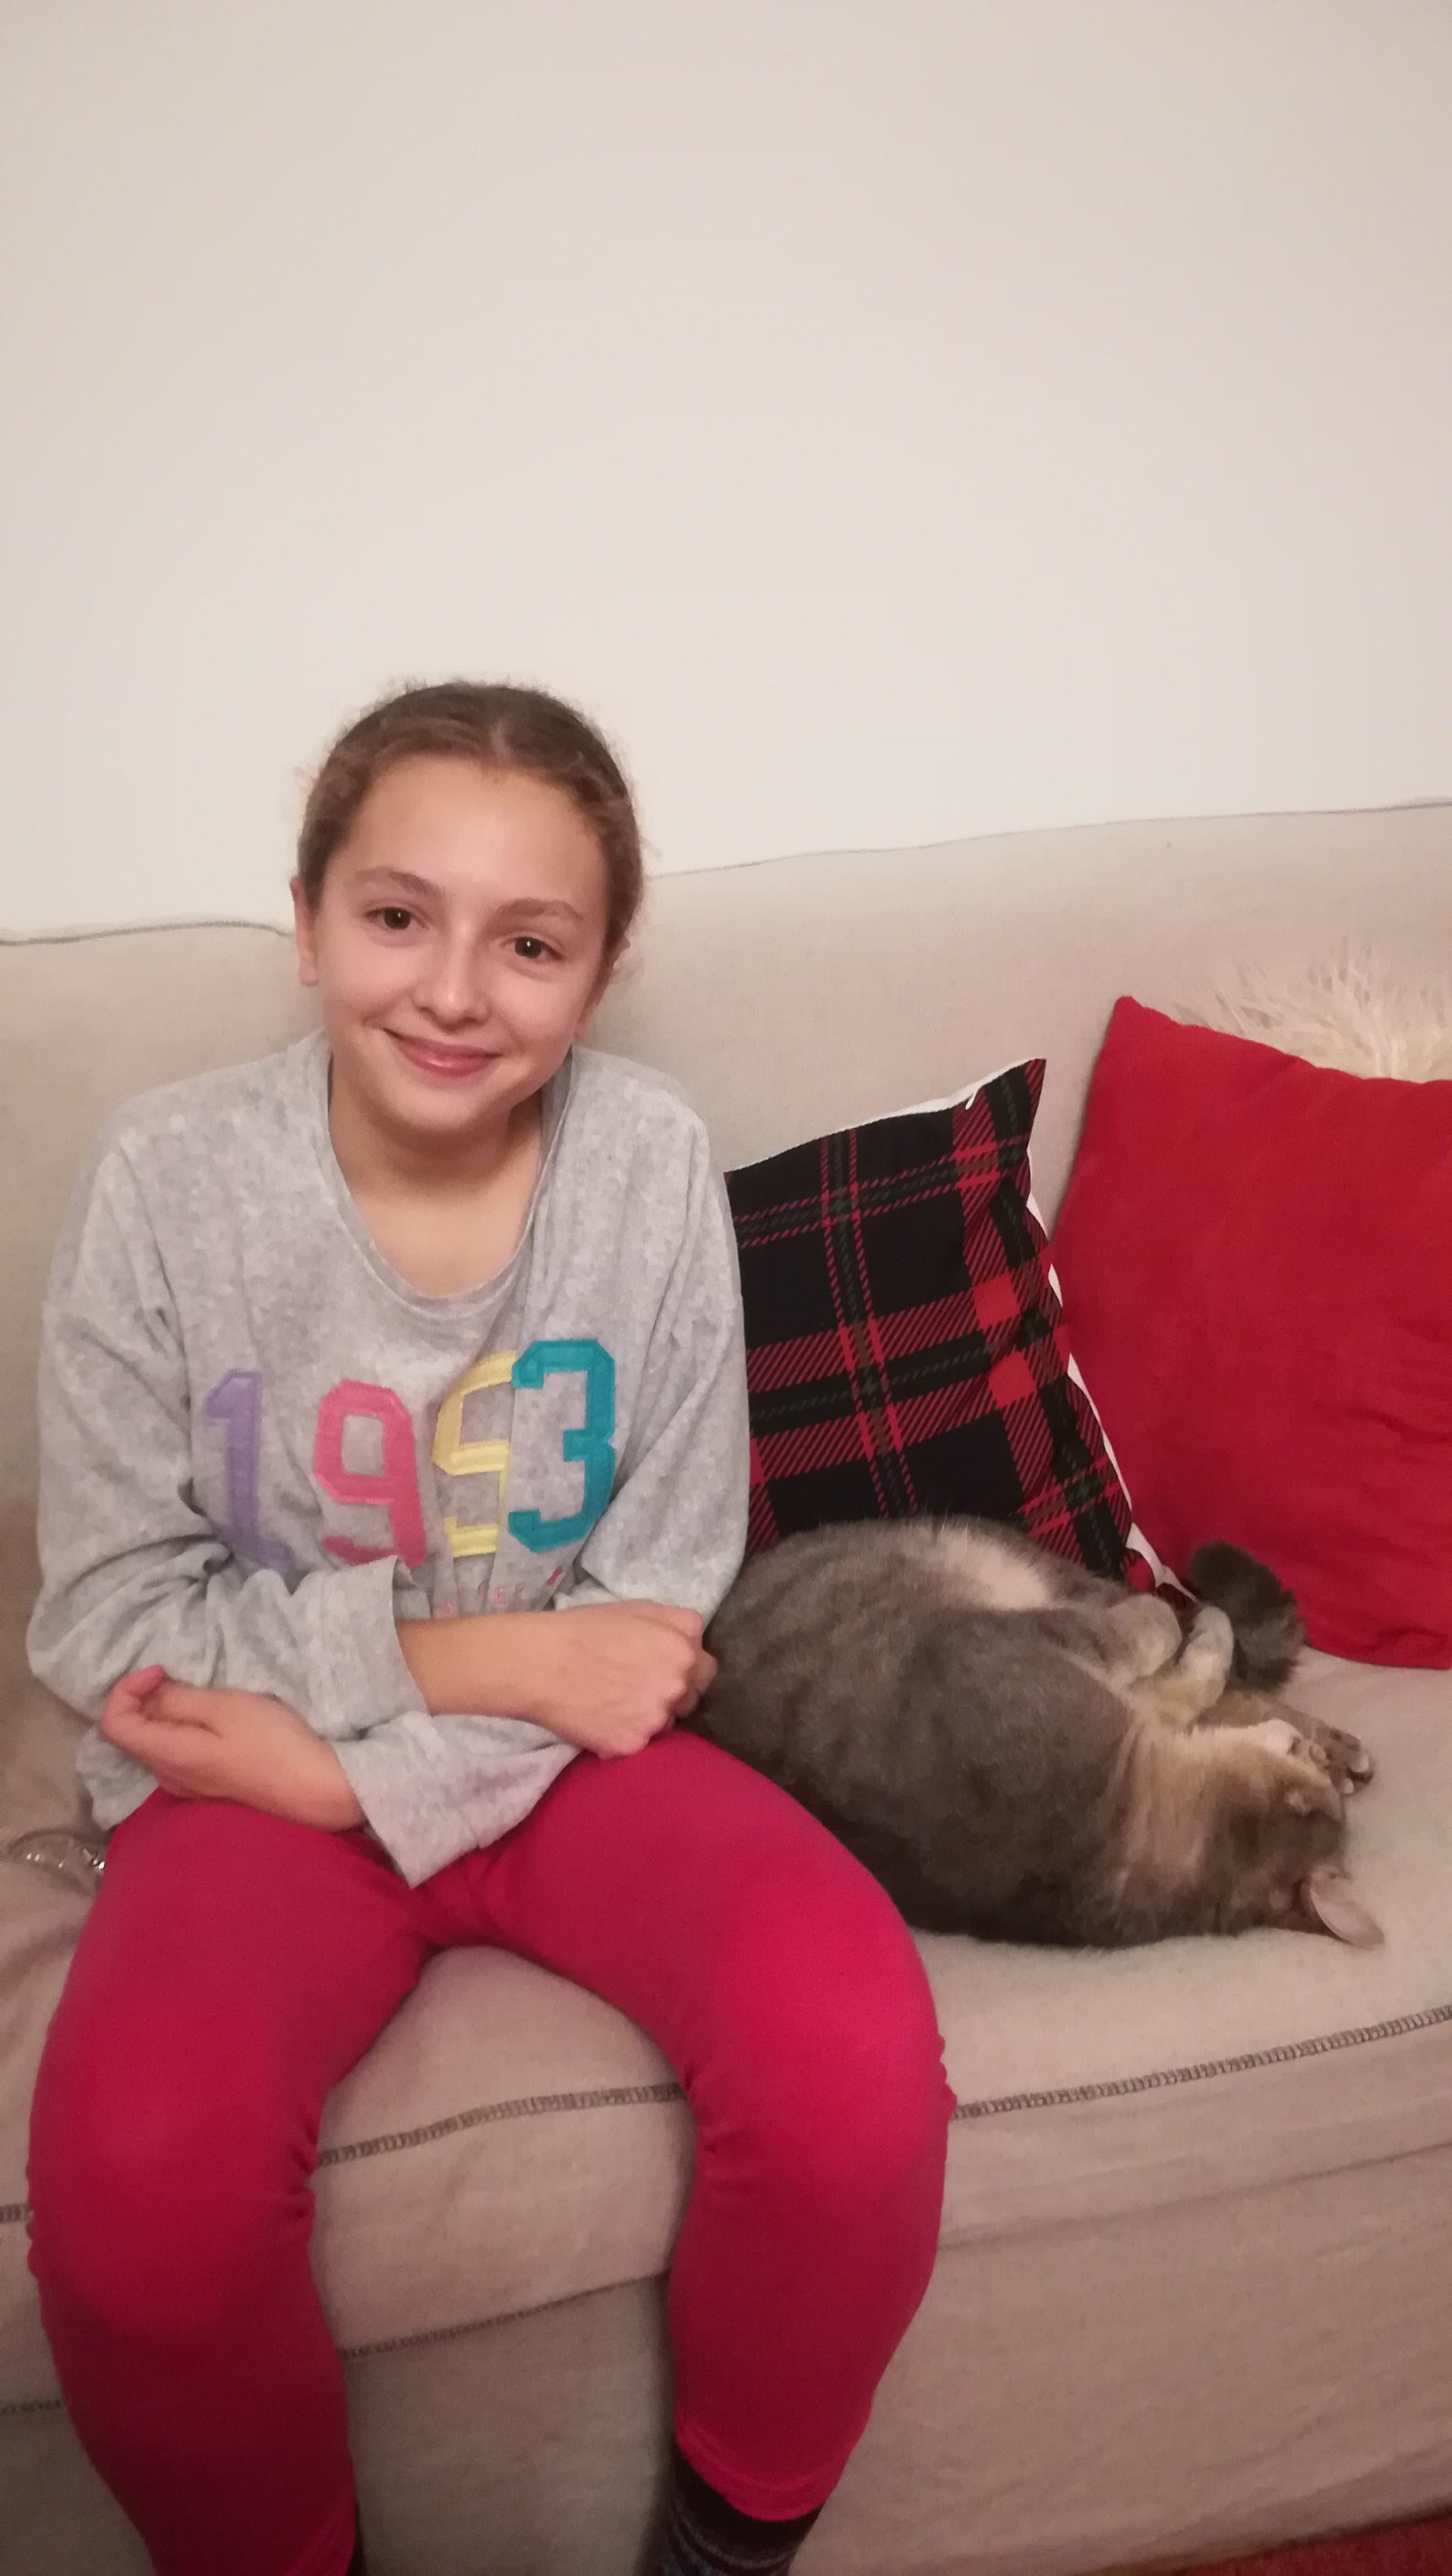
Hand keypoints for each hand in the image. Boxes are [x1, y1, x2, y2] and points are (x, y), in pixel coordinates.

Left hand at [98, 1668, 364, 1830]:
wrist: (315, 1788)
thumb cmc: (272, 1742)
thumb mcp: (226, 1708)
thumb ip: (179, 1700)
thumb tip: (149, 1693)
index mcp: (168, 1756)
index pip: (114, 1724)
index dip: (125, 1689)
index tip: (160, 1671)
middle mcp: (167, 1777)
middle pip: (132, 1734)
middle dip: (144, 1697)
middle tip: (177, 1675)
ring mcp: (187, 1787)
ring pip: (154, 1743)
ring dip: (163, 1712)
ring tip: (197, 1692)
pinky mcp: (207, 1787)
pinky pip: (175, 1753)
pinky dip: (179, 1728)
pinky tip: (212, 1719)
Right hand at [525, 1602, 716, 1757]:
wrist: (540, 1662)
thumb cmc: (585, 1628)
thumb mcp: (640, 1608)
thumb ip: (678, 1625)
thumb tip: (695, 1643)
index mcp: (683, 1652)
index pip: (705, 1671)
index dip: (684, 1669)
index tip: (661, 1668)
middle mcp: (677, 1688)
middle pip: (688, 1700)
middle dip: (668, 1694)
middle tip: (633, 1684)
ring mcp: (655, 1720)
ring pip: (663, 1724)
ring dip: (647, 1716)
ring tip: (612, 1701)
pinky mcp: (631, 1745)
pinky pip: (636, 1744)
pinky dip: (621, 1735)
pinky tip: (598, 1718)